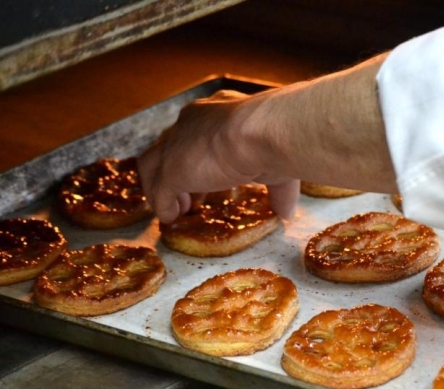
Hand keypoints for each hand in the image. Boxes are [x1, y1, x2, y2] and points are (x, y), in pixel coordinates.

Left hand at [138, 53, 394, 224]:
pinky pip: (158, 190)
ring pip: (153, 164)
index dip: (201, 157)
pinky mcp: (171, 168)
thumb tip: (287, 213)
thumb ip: (278, 189)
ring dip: (161, 187)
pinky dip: (163, 206)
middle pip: (171, 145)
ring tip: (176, 208)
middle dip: (177, 169)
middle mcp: (193, 122)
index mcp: (219, 112)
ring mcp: (177, 145)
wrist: (264, 131)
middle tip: (187, 194)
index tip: (208, 178)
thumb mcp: (278, 165)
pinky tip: (171, 218)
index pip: (199, 134)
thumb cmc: (277, 139)